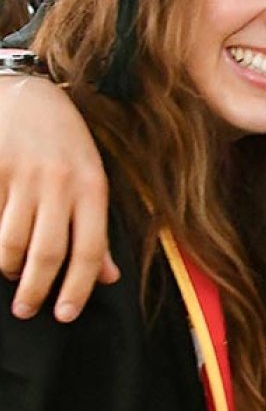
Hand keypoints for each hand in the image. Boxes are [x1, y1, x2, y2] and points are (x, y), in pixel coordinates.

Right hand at [0, 76, 116, 320]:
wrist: (28, 95)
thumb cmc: (66, 144)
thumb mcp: (92, 179)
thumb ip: (97, 230)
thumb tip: (109, 277)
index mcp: (93, 188)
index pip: (90, 249)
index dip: (78, 288)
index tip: (65, 315)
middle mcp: (61, 184)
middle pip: (47, 254)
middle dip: (36, 291)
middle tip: (28, 310)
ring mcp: (24, 179)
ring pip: (12, 244)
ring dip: (11, 269)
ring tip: (13, 275)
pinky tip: (0, 249)